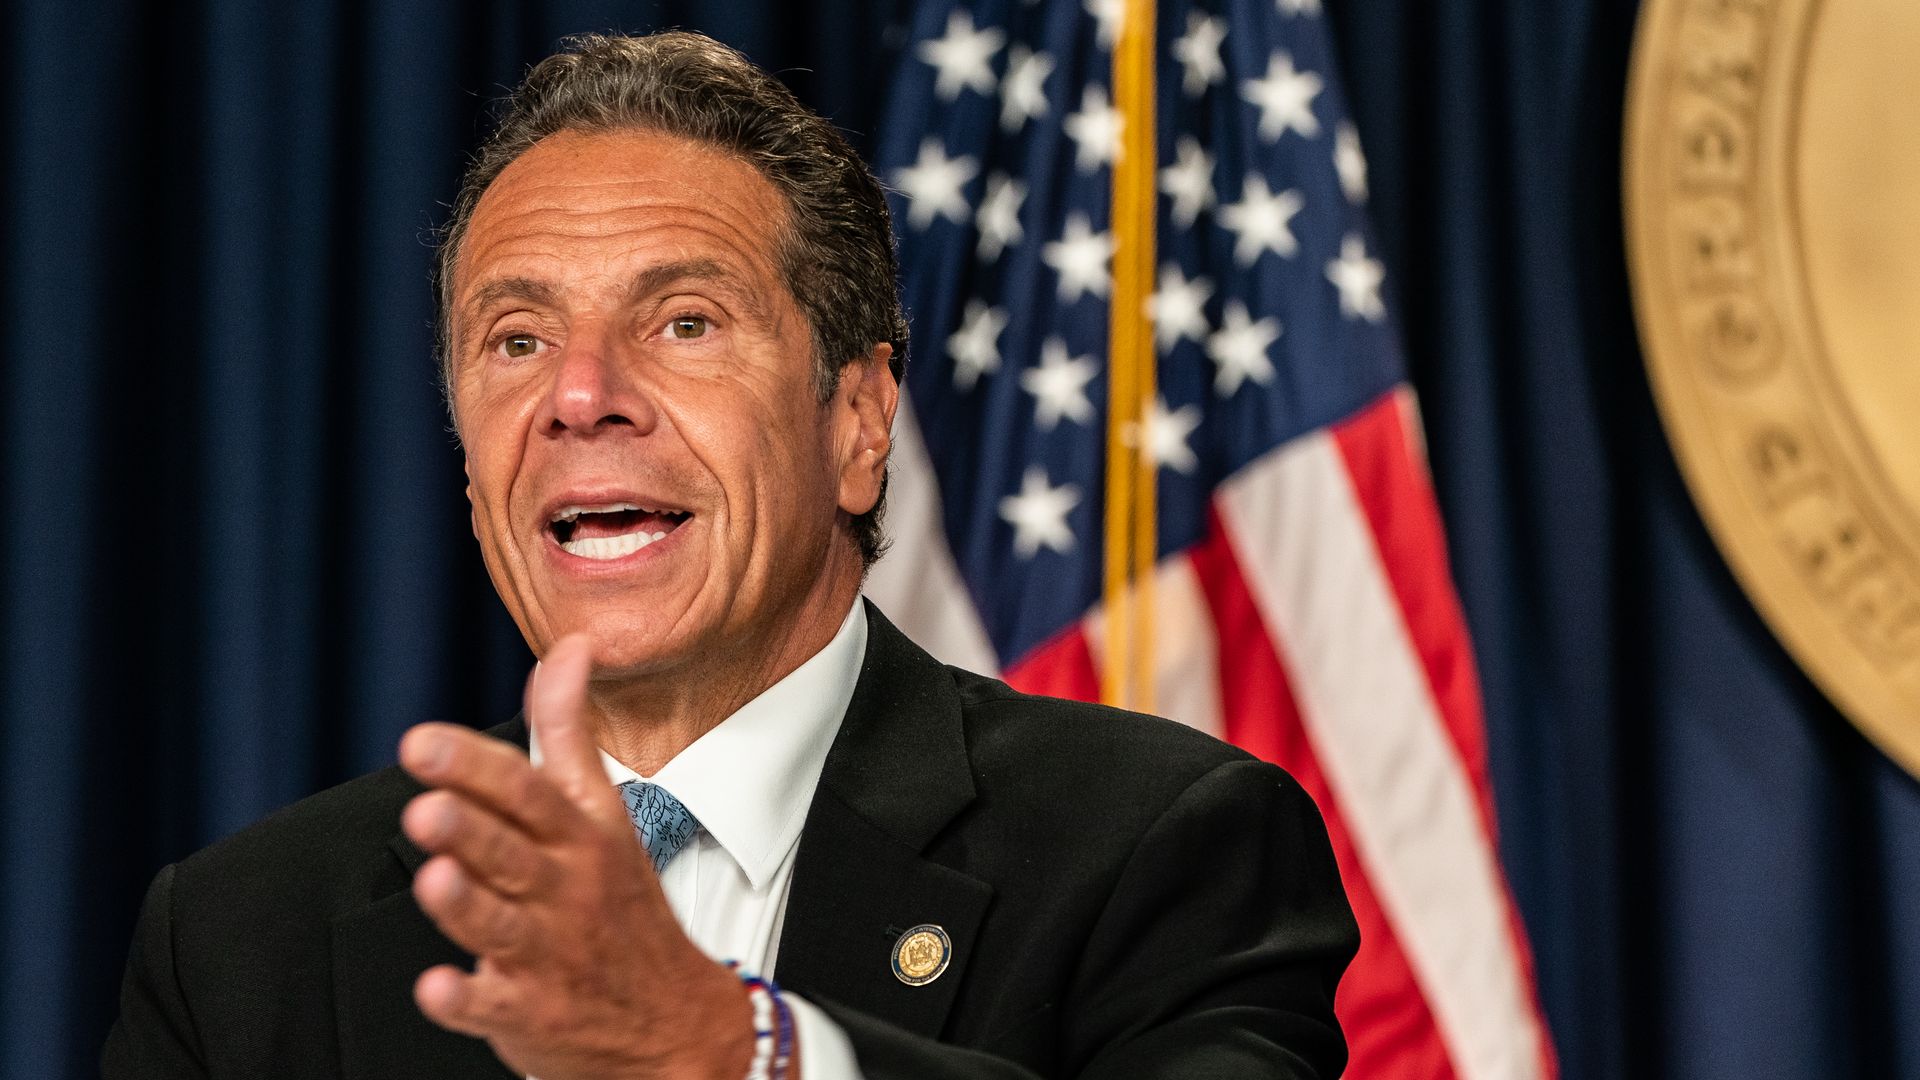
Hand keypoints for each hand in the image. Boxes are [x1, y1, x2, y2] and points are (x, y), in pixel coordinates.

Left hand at [397, 635, 753, 1079]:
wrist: (674, 1020)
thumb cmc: (623, 904)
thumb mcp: (605, 812)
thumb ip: (568, 733)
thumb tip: (568, 650)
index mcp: (582, 835)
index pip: (528, 790)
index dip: (474, 764)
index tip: (424, 742)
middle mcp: (564, 889)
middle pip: (511, 852)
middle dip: (470, 829)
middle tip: (428, 807)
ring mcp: (548, 953)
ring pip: (500, 924)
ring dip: (466, 903)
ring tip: (436, 879)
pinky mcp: (529, 1013)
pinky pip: (491, 1007)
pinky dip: (465, 999)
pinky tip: (438, 986)